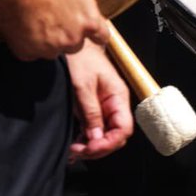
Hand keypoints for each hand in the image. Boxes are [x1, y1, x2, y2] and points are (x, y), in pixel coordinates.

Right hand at [0, 0, 137, 60]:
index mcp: (89, 22)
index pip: (101, 35)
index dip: (92, 26)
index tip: (82, 18)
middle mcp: (72, 40)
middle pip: (76, 44)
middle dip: (70, 32)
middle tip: (56, 11)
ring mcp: (48, 48)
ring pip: (53, 49)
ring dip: (49, 39)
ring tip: (39, 15)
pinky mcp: (26, 52)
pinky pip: (30, 52)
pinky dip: (28, 43)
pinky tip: (24, 24)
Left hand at [65, 41, 133, 162]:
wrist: (72, 44)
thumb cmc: (80, 58)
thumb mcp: (83, 86)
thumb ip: (91, 112)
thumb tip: (96, 138)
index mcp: (118, 97)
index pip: (124, 129)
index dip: (109, 143)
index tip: (91, 148)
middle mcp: (114, 104)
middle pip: (114, 136)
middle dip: (98, 148)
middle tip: (77, 151)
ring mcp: (103, 107)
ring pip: (103, 135)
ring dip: (90, 146)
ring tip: (73, 150)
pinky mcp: (92, 109)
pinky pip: (93, 130)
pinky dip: (85, 140)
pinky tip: (74, 146)